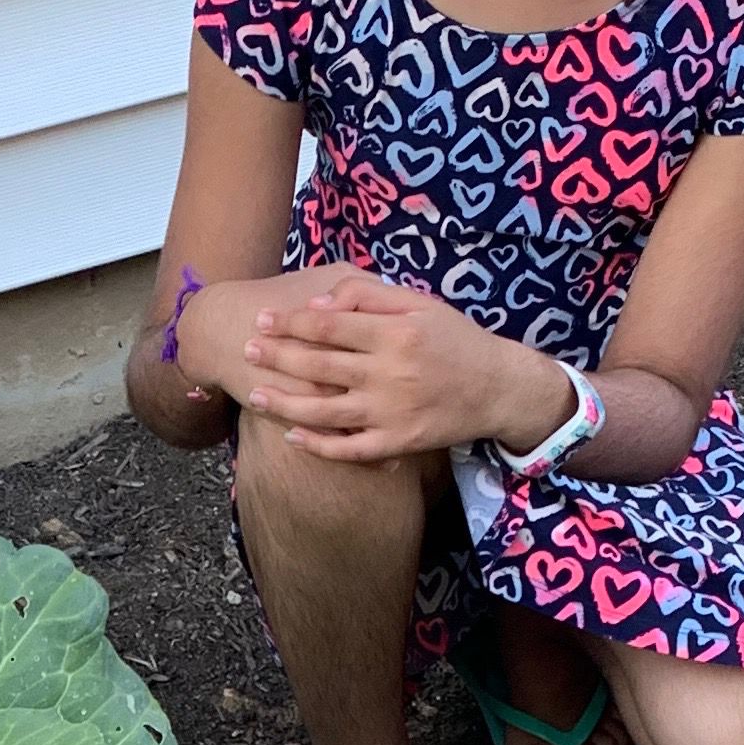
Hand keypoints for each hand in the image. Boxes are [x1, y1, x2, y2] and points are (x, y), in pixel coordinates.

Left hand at [236, 271, 573, 462]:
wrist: (497, 388)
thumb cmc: (453, 339)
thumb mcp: (420, 302)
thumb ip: (369, 296)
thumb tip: (319, 304)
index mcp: (396, 333)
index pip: (329, 327)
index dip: (290, 324)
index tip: (263, 320)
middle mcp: (391, 374)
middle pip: (319, 367)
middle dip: (277, 358)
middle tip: (247, 351)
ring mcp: (392, 413)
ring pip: (324, 411)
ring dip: (284, 404)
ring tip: (255, 395)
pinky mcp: (397, 444)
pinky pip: (348, 449)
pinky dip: (317, 445)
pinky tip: (291, 435)